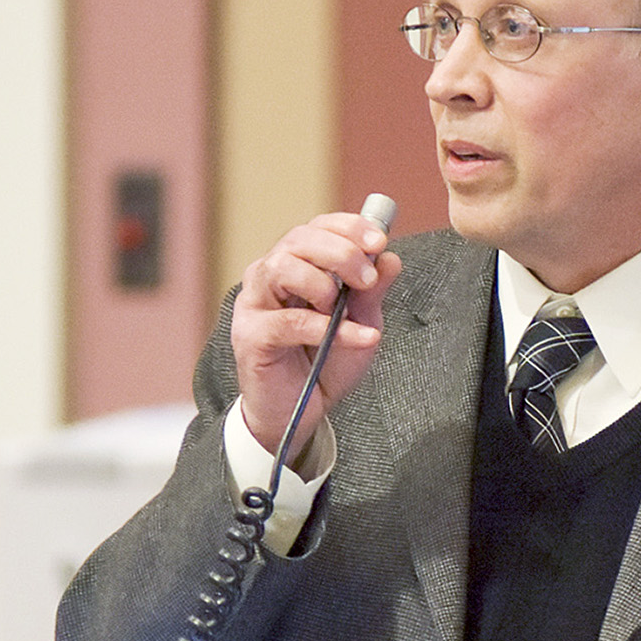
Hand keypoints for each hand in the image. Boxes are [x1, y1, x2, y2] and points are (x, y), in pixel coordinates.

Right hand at [231, 212, 402, 460]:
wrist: (300, 414)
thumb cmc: (325, 364)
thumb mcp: (360, 323)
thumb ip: (372, 292)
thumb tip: (390, 257)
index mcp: (295, 265)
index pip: (316, 227)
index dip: (348, 227)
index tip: (379, 241)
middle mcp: (268, 276)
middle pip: (298, 240)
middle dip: (341, 253)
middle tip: (368, 278)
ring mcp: (255, 304)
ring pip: (282, 268)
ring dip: (322, 283)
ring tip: (344, 310)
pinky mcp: (250, 336)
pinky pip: (287, 322)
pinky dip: (326, 328)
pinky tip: (356, 336)